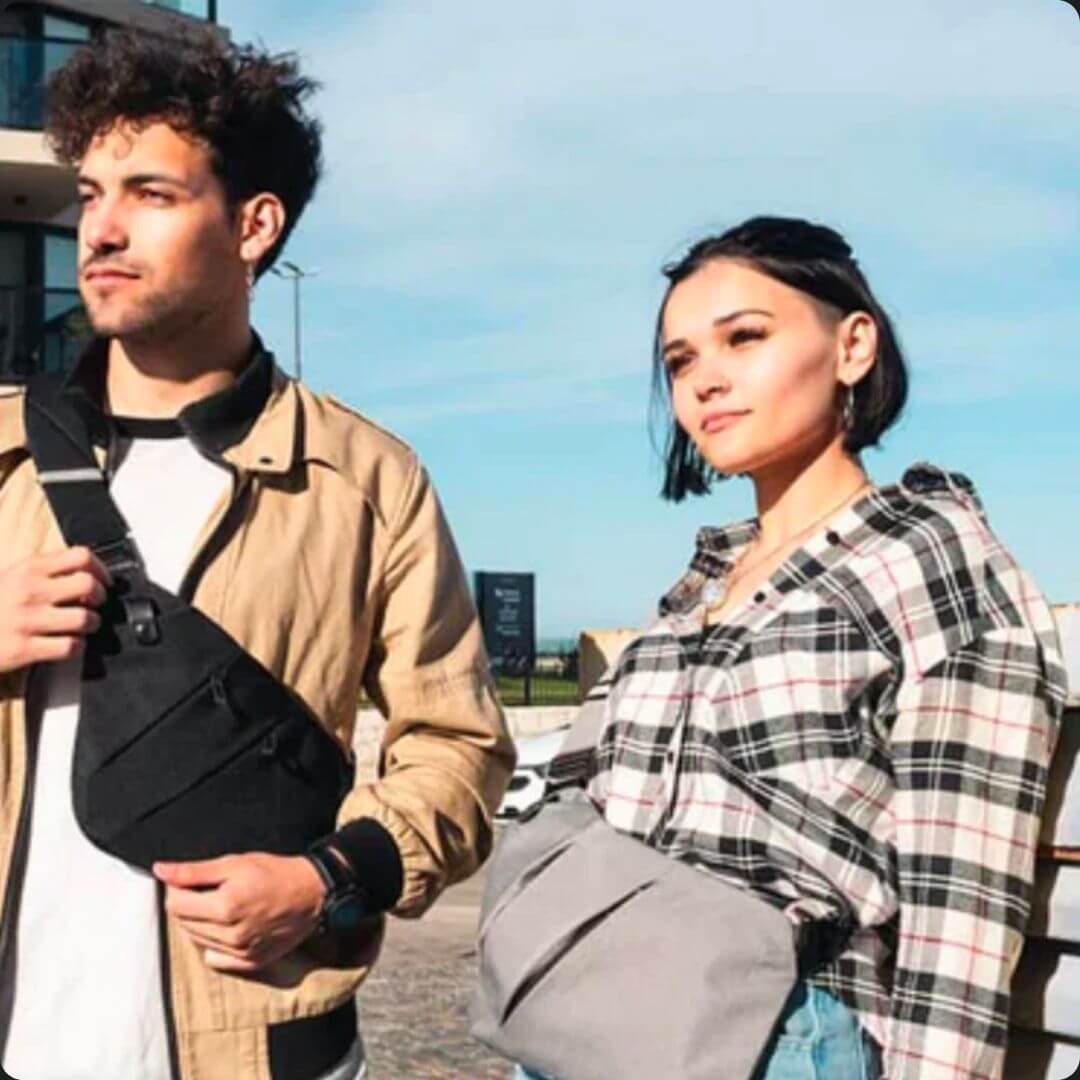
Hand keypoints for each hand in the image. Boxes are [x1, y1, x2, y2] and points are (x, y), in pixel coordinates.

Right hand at [0, 547, 110, 673]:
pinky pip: (70, 646)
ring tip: (83, 626)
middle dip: (99, 596)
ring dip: (91, 624)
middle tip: (94, 604)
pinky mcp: (24, 648)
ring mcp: (27, 620)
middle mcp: (29, 591)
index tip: (102, 579)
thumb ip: (43, 570)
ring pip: (84, 618)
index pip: (80, 556)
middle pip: (88, 585)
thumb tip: (83, 568)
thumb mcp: (10, 575)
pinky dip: (77, 646)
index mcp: (28, 569)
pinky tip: (69, 643)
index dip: (100, 569)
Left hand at [154, 852, 326, 973]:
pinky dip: (213, 943)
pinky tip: (227, 927)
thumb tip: (160, 870)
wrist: (311, 893)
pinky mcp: (250, 963)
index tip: (189, 880)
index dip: (177, 889)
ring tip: (219, 905)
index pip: (175, 905)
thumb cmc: (274, 873)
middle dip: (188, 905)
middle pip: (183, 924)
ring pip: (196, 941)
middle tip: (208, 890)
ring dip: (200, 923)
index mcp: (225, 907)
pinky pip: (214, 958)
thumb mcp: (235, 863)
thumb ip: (194, 871)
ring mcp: (240, 952)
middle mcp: (230, 934)